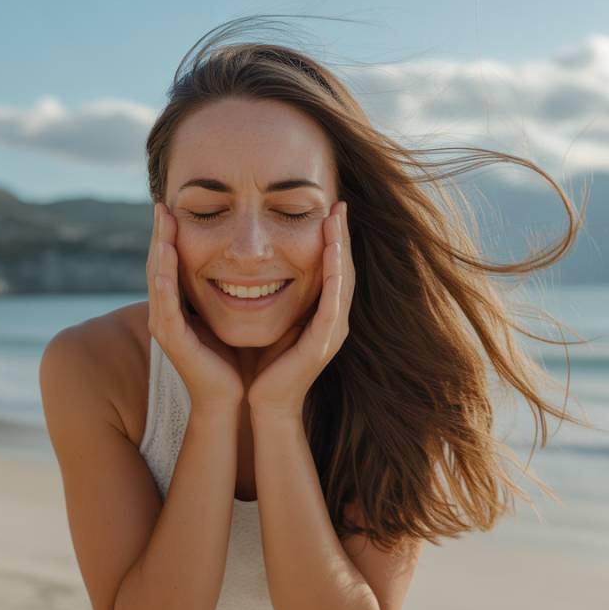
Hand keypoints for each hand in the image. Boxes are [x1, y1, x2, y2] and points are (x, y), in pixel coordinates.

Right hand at [147, 202, 245, 407]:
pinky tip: (166, 259)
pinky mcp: (172, 340)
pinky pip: (166, 305)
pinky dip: (164, 281)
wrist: (231, 398)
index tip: (173, 206)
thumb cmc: (232, 358)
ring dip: (158, 249)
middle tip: (161, 205)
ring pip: (157, 279)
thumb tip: (240, 261)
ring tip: (162, 222)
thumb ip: (223, 290)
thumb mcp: (226, 314)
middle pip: (158, 265)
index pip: (169, 263)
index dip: (169, 235)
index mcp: (176, 306)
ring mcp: (164, 326)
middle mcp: (164, 313)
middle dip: (159, 234)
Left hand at [247, 201, 353, 416]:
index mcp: (324, 315)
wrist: (264, 404)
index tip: (330, 209)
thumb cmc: (265, 363)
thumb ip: (279, 294)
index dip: (334, 239)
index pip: (333, 269)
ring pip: (343, 284)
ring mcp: (332, 334)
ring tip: (337, 222)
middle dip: (342, 237)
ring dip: (341, 251)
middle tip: (339, 205)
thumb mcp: (274, 319)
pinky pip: (332, 306)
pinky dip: (333, 279)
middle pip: (344, 270)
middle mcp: (334, 322)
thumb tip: (264, 262)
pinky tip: (331, 257)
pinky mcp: (322, 345)